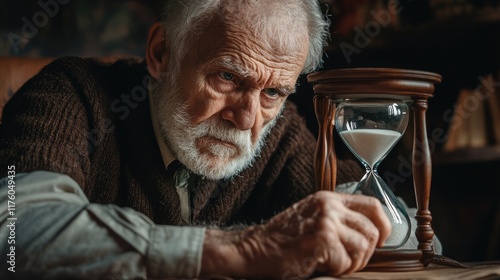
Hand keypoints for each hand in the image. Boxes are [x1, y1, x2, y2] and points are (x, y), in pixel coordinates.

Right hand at [200, 191, 390, 278]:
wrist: (254, 249)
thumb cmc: (283, 240)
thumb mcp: (312, 219)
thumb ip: (338, 219)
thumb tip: (371, 235)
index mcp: (329, 199)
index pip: (373, 205)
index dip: (384, 225)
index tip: (381, 241)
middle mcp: (330, 206)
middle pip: (372, 231)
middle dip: (365, 253)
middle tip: (346, 261)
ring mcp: (326, 222)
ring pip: (363, 248)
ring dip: (351, 264)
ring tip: (332, 264)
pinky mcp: (321, 240)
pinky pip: (347, 262)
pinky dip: (337, 270)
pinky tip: (320, 266)